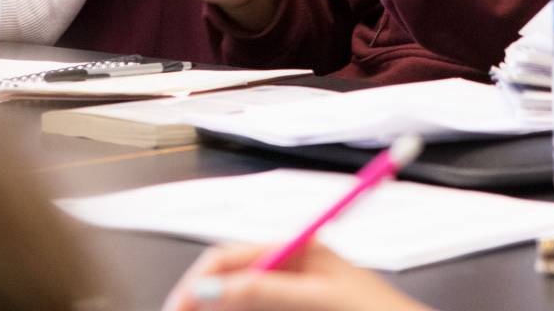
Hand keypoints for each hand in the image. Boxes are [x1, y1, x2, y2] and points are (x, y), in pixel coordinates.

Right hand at [163, 241, 430, 310]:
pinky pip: (258, 309)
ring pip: (240, 298)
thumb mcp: (317, 299)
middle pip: (231, 275)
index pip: (232, 254)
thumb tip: (214, 289)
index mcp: (296, 248)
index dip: (201, 279)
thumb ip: (266, 291)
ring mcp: (293, 290)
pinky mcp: (298, 308)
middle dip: (201, 296)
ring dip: (217, 307)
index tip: (180, 305)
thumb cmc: (373, 310)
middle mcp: (291, 264)